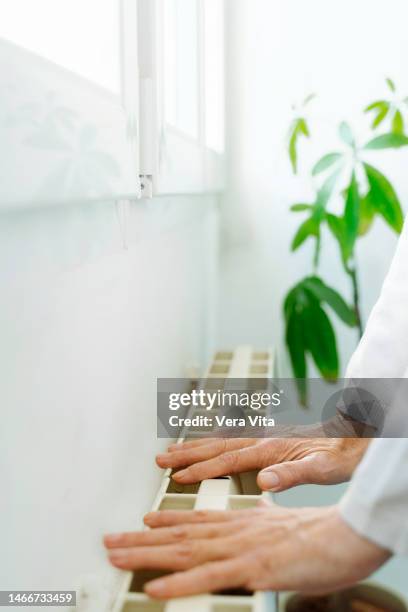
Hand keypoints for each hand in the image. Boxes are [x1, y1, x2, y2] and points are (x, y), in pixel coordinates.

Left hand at [104, 501, 388, 598]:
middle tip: (110, 540)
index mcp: (240, 522)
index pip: (196, 520)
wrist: (343, 535)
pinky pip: (207, 578)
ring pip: (184, 552)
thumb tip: (260, 506)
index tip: (143, 522)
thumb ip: (266, 515)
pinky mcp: (249, 568)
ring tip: (116, 555)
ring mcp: (238, 549)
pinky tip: (154, 589)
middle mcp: (232, 531)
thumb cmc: (316, 534)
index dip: (167, 522)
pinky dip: (178, 584)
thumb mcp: (283, 522)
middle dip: (141, 540)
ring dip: (146, 555)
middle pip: (180, 535)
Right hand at [156, 436, 369, 491]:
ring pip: (220, 440)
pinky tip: (204, 447)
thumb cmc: (339, 456)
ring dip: (194, 446)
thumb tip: (265, 481)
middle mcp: (262, 438)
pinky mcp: (267, 438)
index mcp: (271, 447)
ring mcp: (263, 436)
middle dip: (187, 454)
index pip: (229, 460)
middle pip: (216, 446)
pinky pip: (231, 440)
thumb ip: (293, 474)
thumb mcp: (322, 469)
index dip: (202, 469)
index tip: (179, 477)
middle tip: (159, 460)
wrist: (353, 438)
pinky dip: (211, 443)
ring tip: (170, 451)